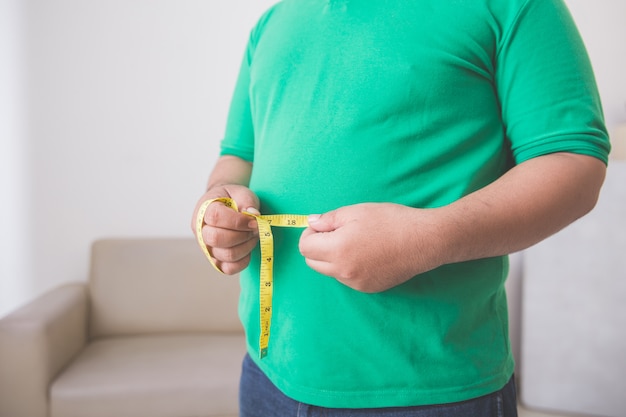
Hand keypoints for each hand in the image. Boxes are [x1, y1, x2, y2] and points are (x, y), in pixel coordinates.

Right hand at [191, 184, 259, 274]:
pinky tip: (248, 247)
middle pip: (217, 239)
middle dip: (242, 235)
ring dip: (246, 246)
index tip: (255, 221)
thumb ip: (247, 200)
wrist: (225, 207)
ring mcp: (206, 248)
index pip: (216, 217)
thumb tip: (254, 215)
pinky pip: (229, 269)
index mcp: (204, 210)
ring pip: (226, 255)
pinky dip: (243, 261)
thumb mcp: (240, 192)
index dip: (239, 221)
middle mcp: (201, 231)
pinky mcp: (216, 261)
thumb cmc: (232, 200)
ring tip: (252, 236)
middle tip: (255, 229)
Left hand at [299, 203, 443, 292]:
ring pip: (330, 271)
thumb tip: (311, 223)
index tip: (323, 226)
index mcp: (337, 250)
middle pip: (312, 263)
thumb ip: (328, 219)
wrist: (423, 241)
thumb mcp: (356, 212)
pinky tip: (367, 254)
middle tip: (336, 232)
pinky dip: (348, 267)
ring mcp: (355, 283)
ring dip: (332, 258)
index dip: (310, 234)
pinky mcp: (368, 288)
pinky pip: (347, 278)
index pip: (305, 247)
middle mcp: (343, 271)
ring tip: (355, 242)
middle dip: (317, 247)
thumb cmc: (390, 221)